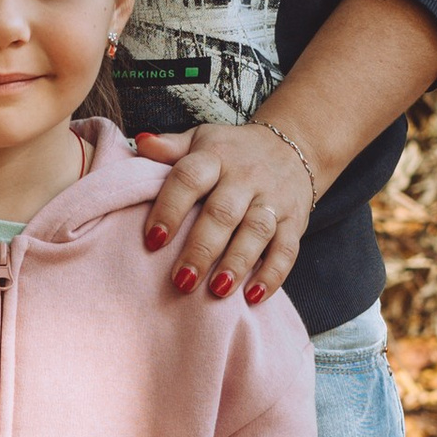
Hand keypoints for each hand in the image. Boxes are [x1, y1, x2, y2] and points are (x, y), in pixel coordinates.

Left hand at [132, 119, 319, 305]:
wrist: (293, 146)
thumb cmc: (233, 152)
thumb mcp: (201, 140)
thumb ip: (170, 147)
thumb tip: (141, 142)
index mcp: (216, 156)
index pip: (190, 178)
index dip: (170, 208)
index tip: (153, 239)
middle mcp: (246, 177)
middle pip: (223, 213)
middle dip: (202, 248)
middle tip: (182, 280)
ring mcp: (273, 199)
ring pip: (256, 232)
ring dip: (237, 262)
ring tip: (217, 290)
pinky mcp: (295, 221)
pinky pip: (287, 249)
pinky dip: (273, 274)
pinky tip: (253, 296)